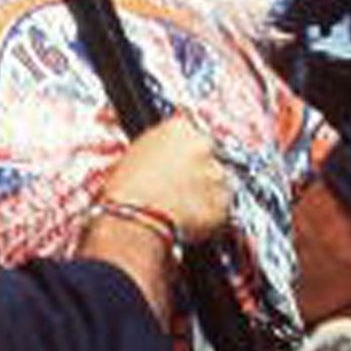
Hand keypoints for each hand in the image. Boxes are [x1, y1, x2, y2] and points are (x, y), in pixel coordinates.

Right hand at [100, 113, 230, 245]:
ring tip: (179, 209)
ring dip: (204, 194)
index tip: (176, 166)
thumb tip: (158, 161)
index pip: (189, 134)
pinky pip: (221, 208)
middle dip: (197, 172)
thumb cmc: (126, 192)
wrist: (135, 221)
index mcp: (178, 128)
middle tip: (177, 190)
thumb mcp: (131, 157)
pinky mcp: (224, 202)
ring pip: (217, 183)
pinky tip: (188, 221)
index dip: (182, 154)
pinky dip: (209, 216)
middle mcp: (203, 145)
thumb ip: (154, 153)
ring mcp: (217, 174)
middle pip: (208, 157)